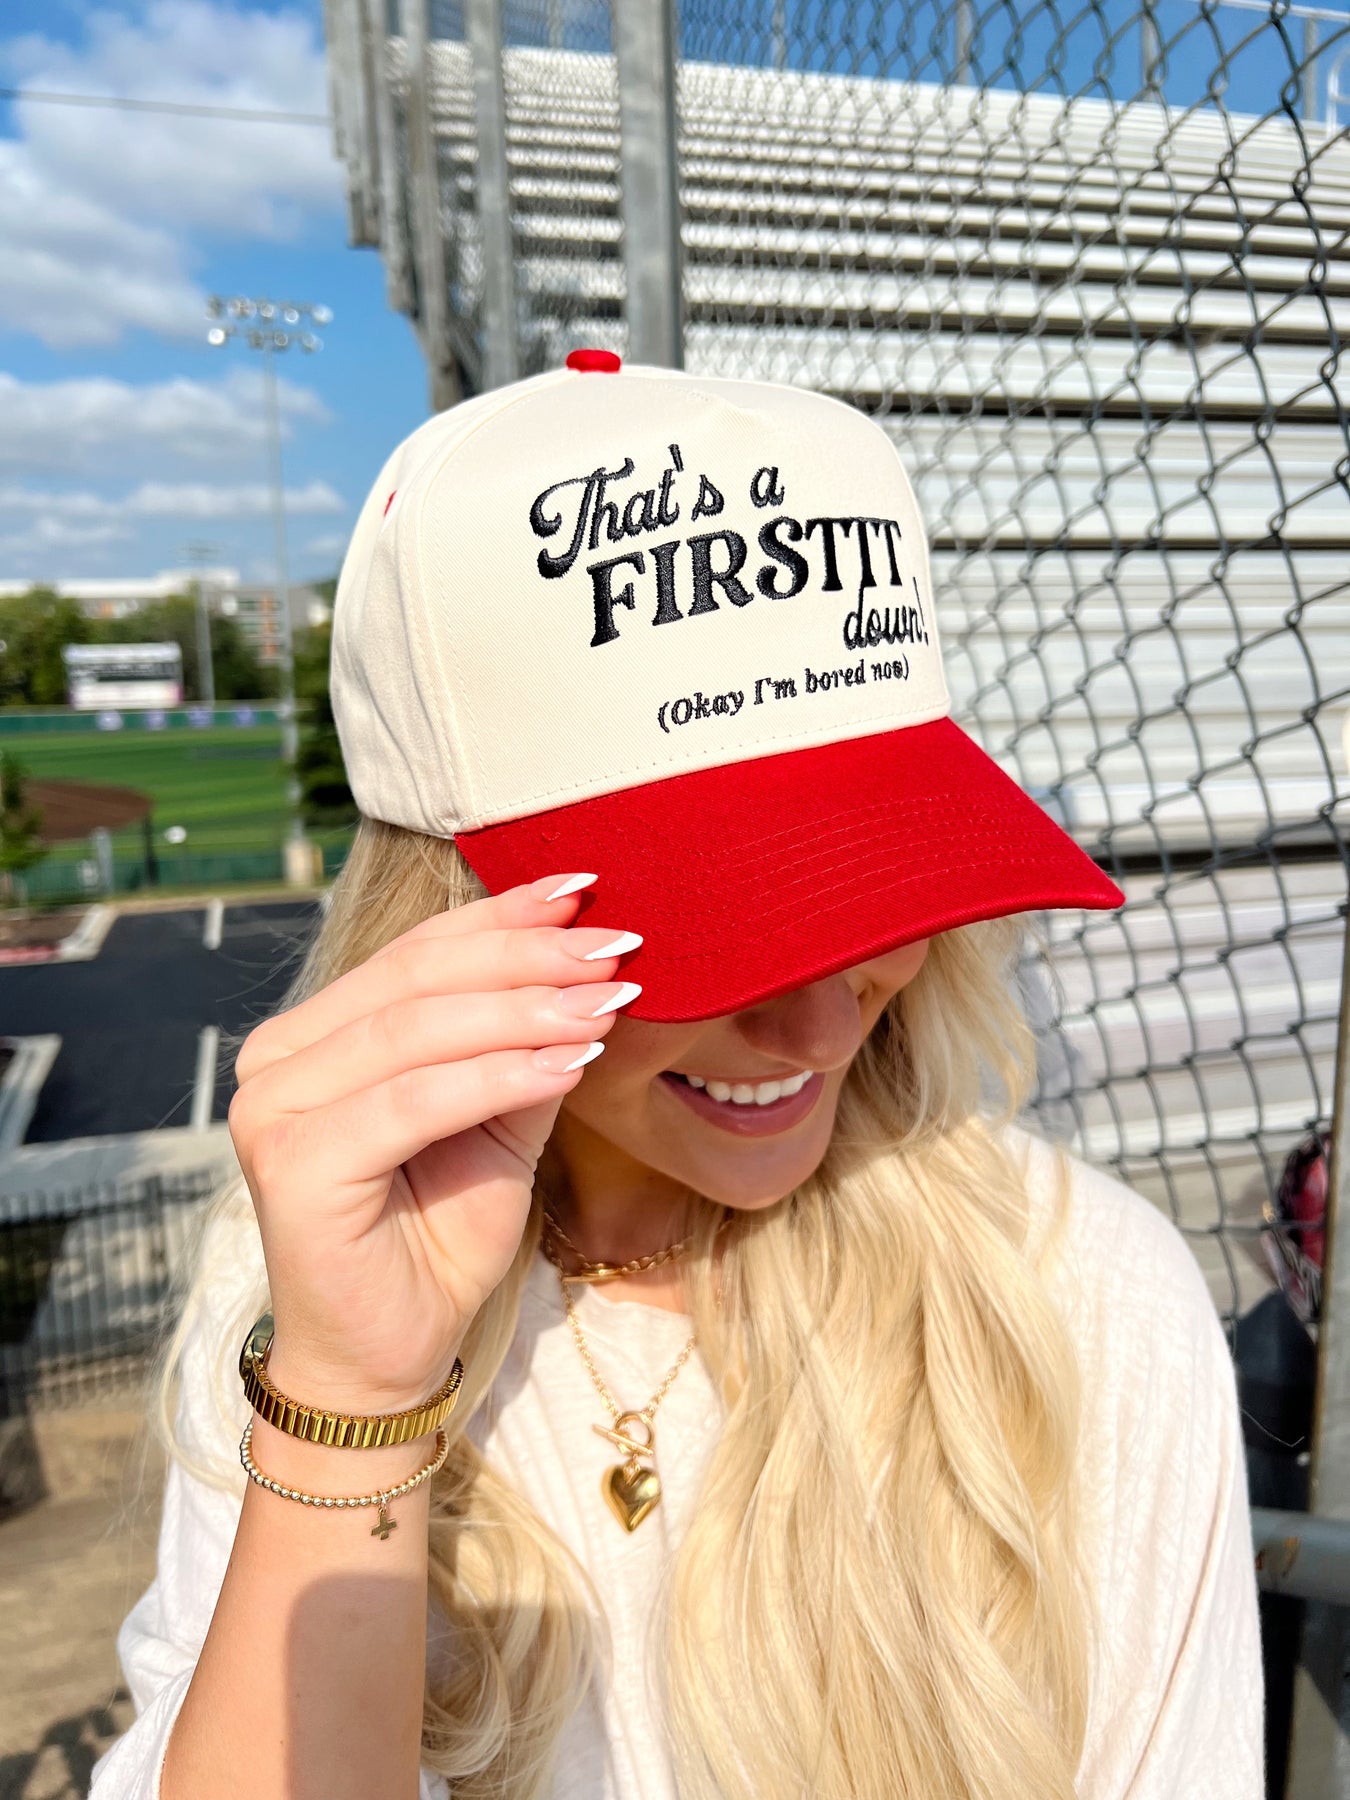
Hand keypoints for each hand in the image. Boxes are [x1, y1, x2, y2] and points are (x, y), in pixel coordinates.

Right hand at [227, 875, 640, 1411]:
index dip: (500, 916)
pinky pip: (416, 1100)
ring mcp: (273, 1109)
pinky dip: (500, 1074)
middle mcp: (276, 1060)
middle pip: (416, 979)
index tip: (585, 888)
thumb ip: (527, 1047)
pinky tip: (571, 1061)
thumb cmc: (438, 1235)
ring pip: (418, 1031)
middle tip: (615, 943)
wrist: (389, 1355)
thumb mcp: (499, 1122)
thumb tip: (592, 967)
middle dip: (526, 955)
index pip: (414, 954)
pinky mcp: (291, 1162)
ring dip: (525, 1008)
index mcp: (313, 1036)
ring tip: (607, 999)